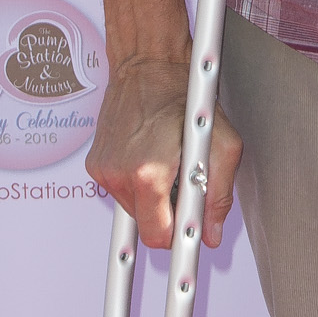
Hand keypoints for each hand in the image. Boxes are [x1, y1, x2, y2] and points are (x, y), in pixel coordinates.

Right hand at [85, 54, 242, 251]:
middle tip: (185, 188)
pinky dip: (138, 184)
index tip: (186, 250)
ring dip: (154, 198)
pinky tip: (149, 156)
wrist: (148, 66)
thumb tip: (210, 233)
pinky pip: (121, 192)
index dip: (178, 242)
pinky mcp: (95, 164)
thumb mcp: (222, 145)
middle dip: (169, 216)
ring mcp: (103, 170)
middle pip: (147, 227)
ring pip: (135, 211)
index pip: (159, 237)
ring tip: (167, 164)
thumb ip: (218, 196)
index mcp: (149, 174)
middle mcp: (119, 175)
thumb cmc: (185, 98)